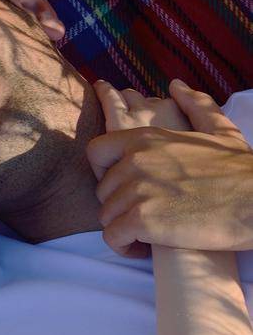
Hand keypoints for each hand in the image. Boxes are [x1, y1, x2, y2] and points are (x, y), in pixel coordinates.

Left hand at [87, 79, 252, 256]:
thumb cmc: (243, 171)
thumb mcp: (220, 131)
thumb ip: (195, 106)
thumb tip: (176, 86)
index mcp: (147, 139)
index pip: (96, 151)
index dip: (103, 171)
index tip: (122, 186)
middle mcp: (135, 161)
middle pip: (102, 189)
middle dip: (119, 204)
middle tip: (142, 215)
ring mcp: (136, 190)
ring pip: (106, 216)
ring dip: (122, 227)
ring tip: (144, 235)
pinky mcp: (142, 220)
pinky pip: (114, 237)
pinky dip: (124, 246)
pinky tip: (142, 248)